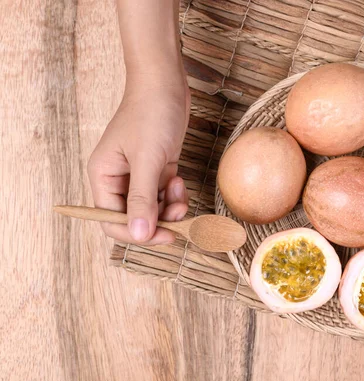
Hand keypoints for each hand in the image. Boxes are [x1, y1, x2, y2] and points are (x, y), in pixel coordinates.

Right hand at [88, 74, 190, 244]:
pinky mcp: (156, 169)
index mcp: (103, 177)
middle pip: (135, 218)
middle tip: (181, 217)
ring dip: (170, 208)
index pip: (111, 221)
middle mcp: (117, 179)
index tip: (165, 235)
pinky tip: (179, 180)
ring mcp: (137, 175)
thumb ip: (142, 199)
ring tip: (180, 191)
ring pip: (153, 209)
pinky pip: (164, 195)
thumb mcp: (147, 159)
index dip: (136, 234)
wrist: (165, 84)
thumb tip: (139, 234)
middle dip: (159, 221)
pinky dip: (174, 195)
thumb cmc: (151, 114)